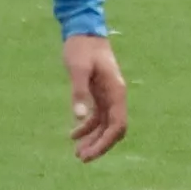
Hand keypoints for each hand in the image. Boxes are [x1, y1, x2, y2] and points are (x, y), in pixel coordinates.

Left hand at [63, 33, 127, 161]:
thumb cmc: (81, 48)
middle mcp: (116, 96)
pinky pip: (97, 116)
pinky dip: (87, 127)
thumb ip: (78, 91)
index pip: (117, 125)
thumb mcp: (77, 68)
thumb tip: (78, 117)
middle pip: (113, 129)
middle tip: (81, 158)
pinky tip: (72, 135)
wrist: (83, 31)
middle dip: (99, 145)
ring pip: (105, 125)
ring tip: (77, 153)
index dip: (105, 142)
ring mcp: (108, 95)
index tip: (90, 153)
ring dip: (93, 139)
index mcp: (116, 92)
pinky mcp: (99, 93)